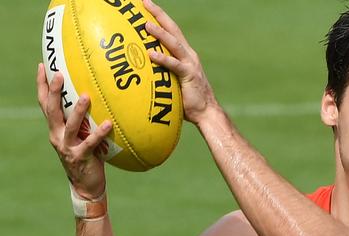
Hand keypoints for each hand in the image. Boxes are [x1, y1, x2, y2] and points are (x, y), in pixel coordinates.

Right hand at [36, 63, 111, 199]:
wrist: (86, 185)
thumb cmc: (88, 156)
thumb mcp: (83, 135)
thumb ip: (86, 119)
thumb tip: (99, 97)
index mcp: (55, 128)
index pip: (45, 103)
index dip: (42, 85)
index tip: (43, 65)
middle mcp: (57, 136)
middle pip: (51, 110)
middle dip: (54, 92)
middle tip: (59, 74)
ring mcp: (67, 147)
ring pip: (69, 126)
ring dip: (77, 111)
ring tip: (86, 96)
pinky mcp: (79, 157)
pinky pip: (90, 143)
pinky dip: (99, 133)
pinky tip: (108, 123)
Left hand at [143, 0, 219, 125]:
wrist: (206, 112)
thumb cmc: (188, 100)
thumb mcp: (173, 81)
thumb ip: (162, 72)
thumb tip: (142, 71)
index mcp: (186, 54)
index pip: (172, 31)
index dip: (160, 17)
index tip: (147, 6)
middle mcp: (189, 55)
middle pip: (173, 30)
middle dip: (159, 15)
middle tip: (145, 2)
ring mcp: (190, 64)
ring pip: (174, 44)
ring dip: (160, 33)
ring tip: (146, 24)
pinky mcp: (189, 75)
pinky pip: (174, 65)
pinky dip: (162, 58)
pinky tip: (151, 54)